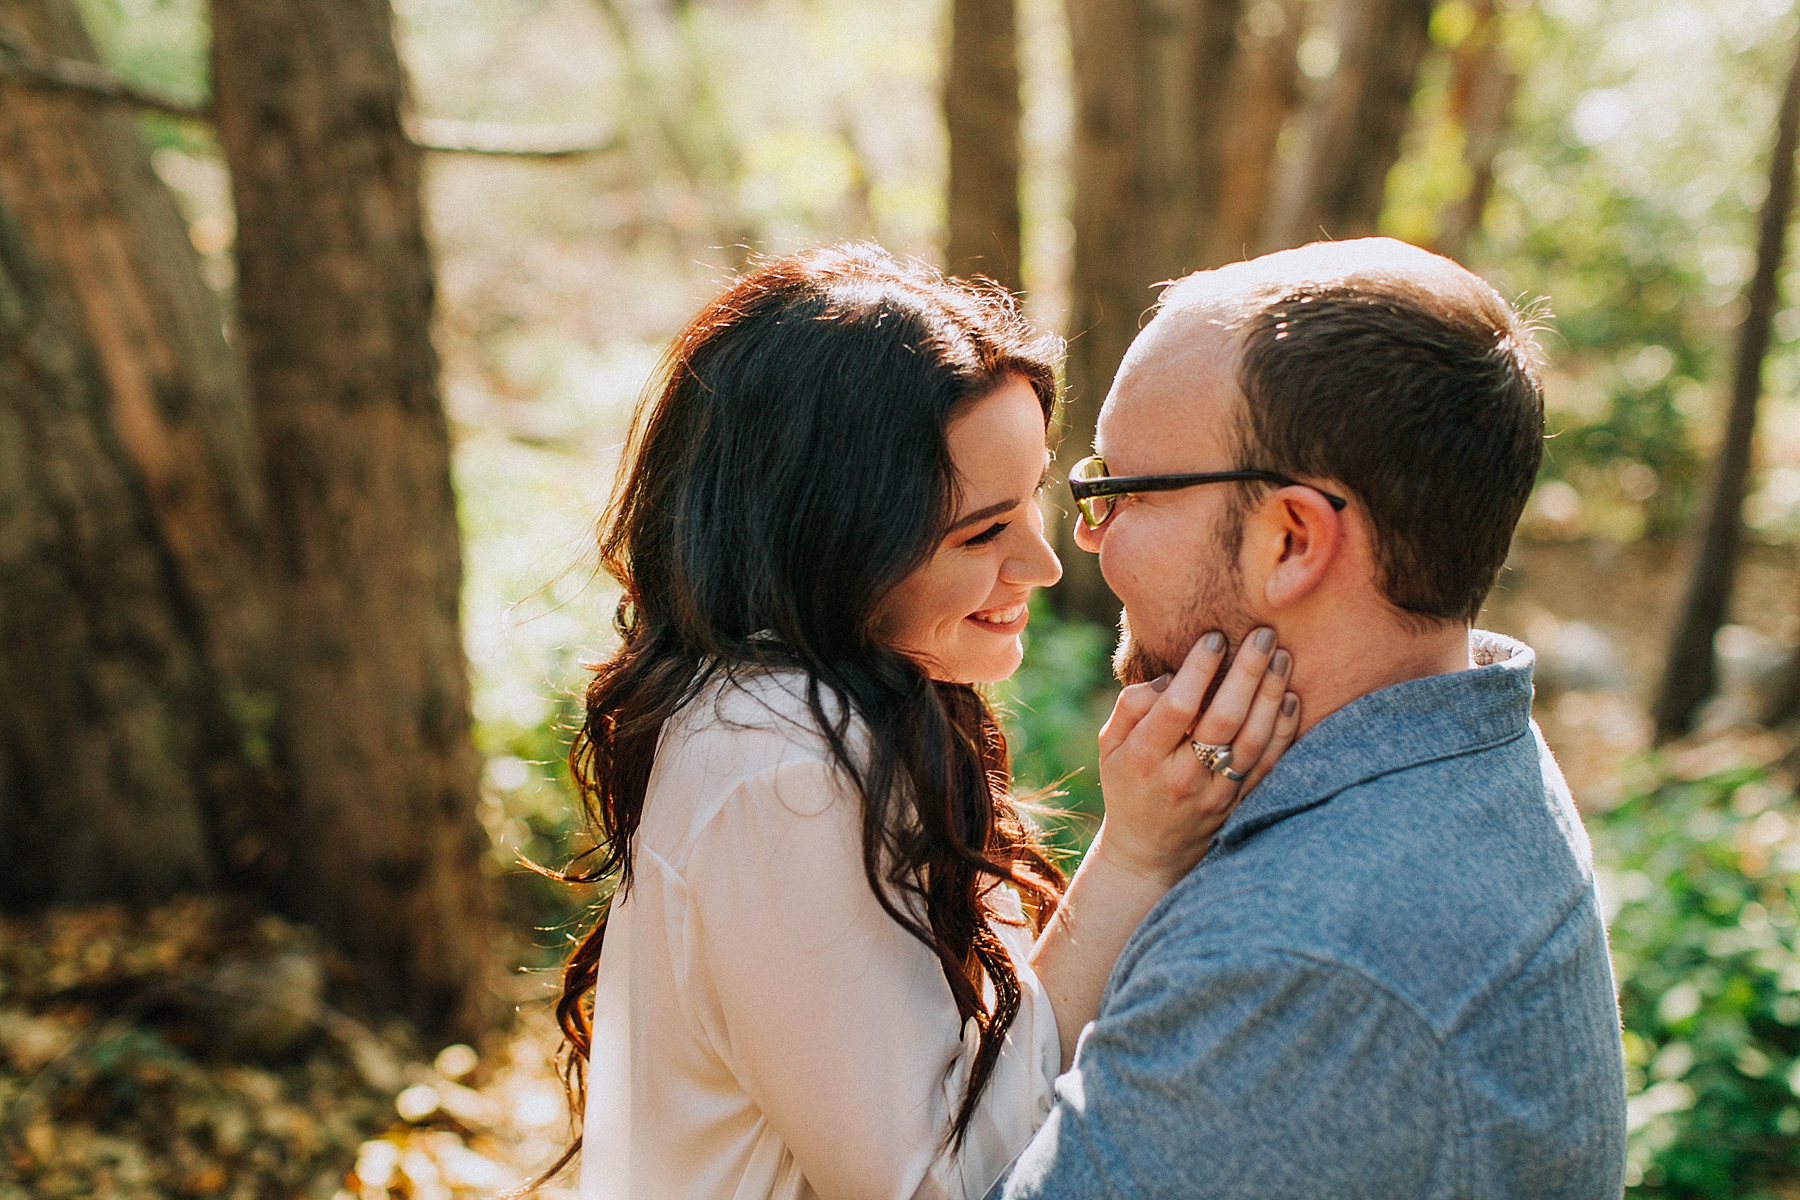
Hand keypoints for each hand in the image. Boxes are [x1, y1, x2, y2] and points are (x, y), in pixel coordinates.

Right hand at [1092, 627, 1300, 886]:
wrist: (1149, 852)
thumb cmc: (1127, 785)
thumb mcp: (1108, 746)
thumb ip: (1131, 707)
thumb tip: (1170, 678)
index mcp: (1143, 757)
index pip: (1176, 708)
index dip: (1198, 671)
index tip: (1214, 638)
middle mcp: (1182, 776)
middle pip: (1222, 720)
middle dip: (1246, 672)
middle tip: (1262, 634)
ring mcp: (1215, 793)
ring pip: (1252, 741)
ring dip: (1270, 695)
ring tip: (1281, 656)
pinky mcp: (1239, 803)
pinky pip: (1269, 765)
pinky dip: (1284, 731)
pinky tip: (1292, 698)